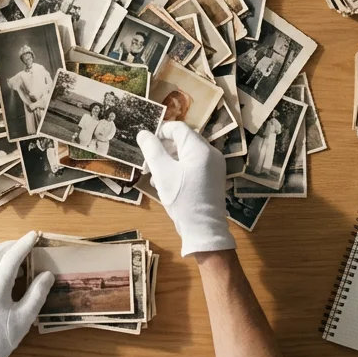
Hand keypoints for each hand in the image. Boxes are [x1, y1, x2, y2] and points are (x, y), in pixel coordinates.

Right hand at [137, 122, 234, 256]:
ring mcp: (214, 166)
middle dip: (163, 149)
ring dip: (169, 160)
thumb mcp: (162, 172)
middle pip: (182, 140)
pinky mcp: (213, 177)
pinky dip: (179, 168)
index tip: (146, 145)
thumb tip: (143, 133)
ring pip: (187, 154)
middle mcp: (210, 153)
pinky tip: (167, 183)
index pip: (178, 128)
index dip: (160, 132)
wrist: (203, 228)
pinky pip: (194, 165)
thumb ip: (151, 150)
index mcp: (200, 148)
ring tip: (155, 175)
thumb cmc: (181, 198)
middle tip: (148, 163)